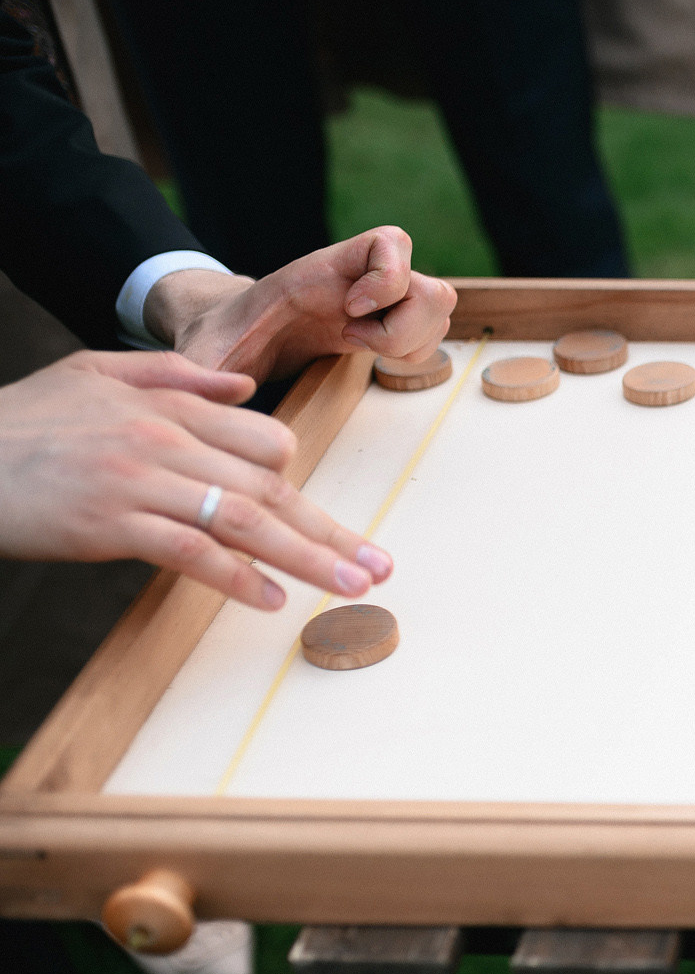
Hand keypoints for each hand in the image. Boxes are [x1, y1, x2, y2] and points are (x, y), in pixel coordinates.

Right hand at [0, 350, 393, 608]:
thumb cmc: (22, 422)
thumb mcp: (96, 373)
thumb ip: (176, 375)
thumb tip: (247, 386)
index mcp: (169, 406)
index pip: (265, 440)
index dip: (295, 482)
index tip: (320, 520)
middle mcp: (165, 440)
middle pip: (271, 486)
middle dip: (331, 530)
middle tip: (379, 565)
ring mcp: (139, 481)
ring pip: (244, 519)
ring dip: (306, 557)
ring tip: (351, 587)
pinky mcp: (110, 522)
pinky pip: (190, 551)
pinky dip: (236, 577)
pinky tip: (271, 600)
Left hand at [148, 225, 456, 381]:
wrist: (229, 336)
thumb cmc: (218, 341)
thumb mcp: (205, 355)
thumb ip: (205, 373)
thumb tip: (218, 399)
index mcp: (320, 271)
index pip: (387, 242)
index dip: (387, 279)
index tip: (348, 313)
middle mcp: (357, 279)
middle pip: (432, 286)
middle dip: (406, 326)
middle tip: (354, 340)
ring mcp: (376, 301)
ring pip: (438, 307)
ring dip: (413, 340)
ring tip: (359, 350)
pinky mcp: (383, 321)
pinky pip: (428, 330)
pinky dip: (412, 350)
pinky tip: (365, 356)